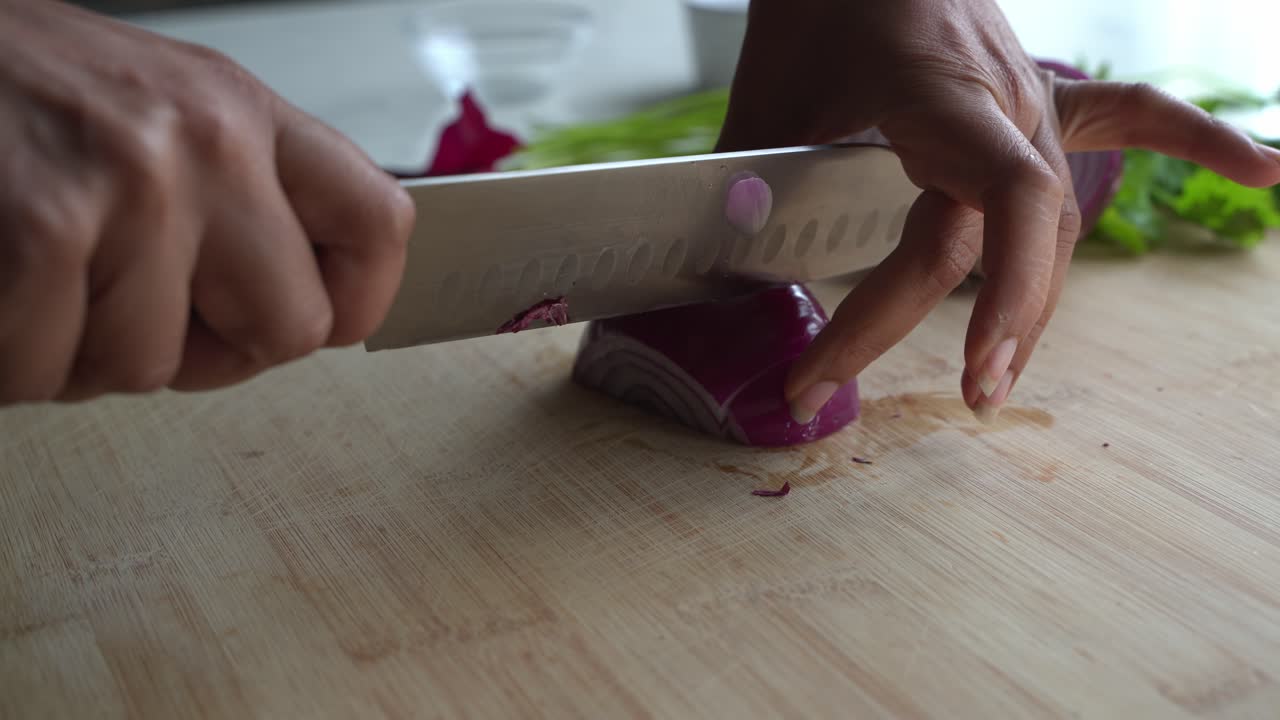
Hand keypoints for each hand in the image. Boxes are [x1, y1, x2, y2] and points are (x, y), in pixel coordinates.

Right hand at [0, 1, 413, 404]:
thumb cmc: (5, 88)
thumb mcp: (148, 113)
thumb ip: (233, 200)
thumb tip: (299, 310)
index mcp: (237, 110)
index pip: (378, 224)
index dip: (361, 298)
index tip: (326, 319)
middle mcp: (202, 142)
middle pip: (291, 329)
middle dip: (209, 350)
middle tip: (132, 307)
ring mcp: (127, 188)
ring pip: (151, 367)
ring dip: (80, 350)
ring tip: (31, 269)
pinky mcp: (40, 234)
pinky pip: (50, 370)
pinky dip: (8, 353)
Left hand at [717, 0, 1279, 421]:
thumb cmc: (812, 7)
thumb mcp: (762, 105)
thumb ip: (745, 194)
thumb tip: (713, 290)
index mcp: (940, 96)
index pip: (981, 221)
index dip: (949, 309)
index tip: (845, 372)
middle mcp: (1005, 102)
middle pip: (1007, 238)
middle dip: (977, 328)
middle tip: (911, 398)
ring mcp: (1033, 95)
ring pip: (1051, 219)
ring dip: (1028, 298)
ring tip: (994, 368)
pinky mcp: (1041, 91)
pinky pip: (1133, 118)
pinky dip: (1195, 144)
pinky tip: (1268, 172)